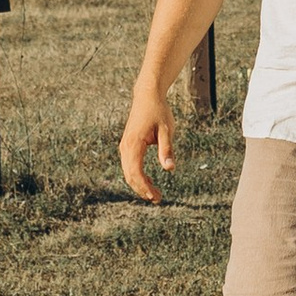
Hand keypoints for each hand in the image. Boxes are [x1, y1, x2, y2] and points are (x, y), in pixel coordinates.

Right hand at [119, 81, 176, 203]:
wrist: (147, 96)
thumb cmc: (158, 111)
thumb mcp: (166, 129)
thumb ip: (167, 149)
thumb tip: (169, 169)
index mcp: (133, 143)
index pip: (135, 172)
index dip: (144, 187)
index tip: (155, 196)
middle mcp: (125, 147)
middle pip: (129, 175)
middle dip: (142, 190)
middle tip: (158, 199)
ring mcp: (125, 146)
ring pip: (128, 172)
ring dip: (139, 185)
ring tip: (154, 195)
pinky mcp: (127, 146)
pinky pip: (129, 166)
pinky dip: (137, 176)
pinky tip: (149, 182)